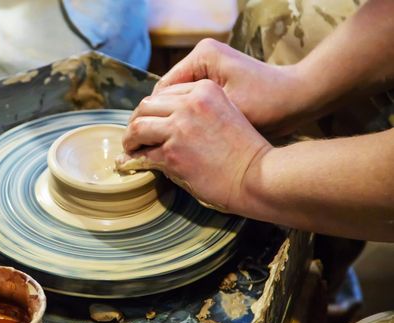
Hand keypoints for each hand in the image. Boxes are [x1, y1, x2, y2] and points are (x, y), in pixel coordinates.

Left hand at [119, 79, 271, 211]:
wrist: (259, 175)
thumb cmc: (246, 151)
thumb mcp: (226, 114)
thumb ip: (199, 110)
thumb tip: (169, 121)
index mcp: (205, 89)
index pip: (165, 93)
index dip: (152, 108)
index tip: (147, 120)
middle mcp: (190, 103)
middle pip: (146, 106)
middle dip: (136, 120)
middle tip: (133, 135)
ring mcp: (180, 127)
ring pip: (138, 127)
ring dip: (130, 139)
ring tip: (129, 148)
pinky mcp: (173, 152)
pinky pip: (143, 154)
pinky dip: (132, 159)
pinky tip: (128, 163)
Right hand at [153, 39, 314, 136]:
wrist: (299, 98)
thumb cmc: (268, 105)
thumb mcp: (227, 112)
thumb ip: (191, 118)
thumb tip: (156, 131)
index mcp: (202, 57)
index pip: (162, 91)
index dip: (150, 118)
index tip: (141, 142)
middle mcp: (202, 57)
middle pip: (167, 94)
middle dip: (158, 120)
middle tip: (147, 146)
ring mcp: (209, 68)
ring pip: (177, 100)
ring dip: (171, 121)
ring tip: (163, 145)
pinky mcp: (217, 80)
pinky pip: (191, 101)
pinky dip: (186, 118)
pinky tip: (183, 138)